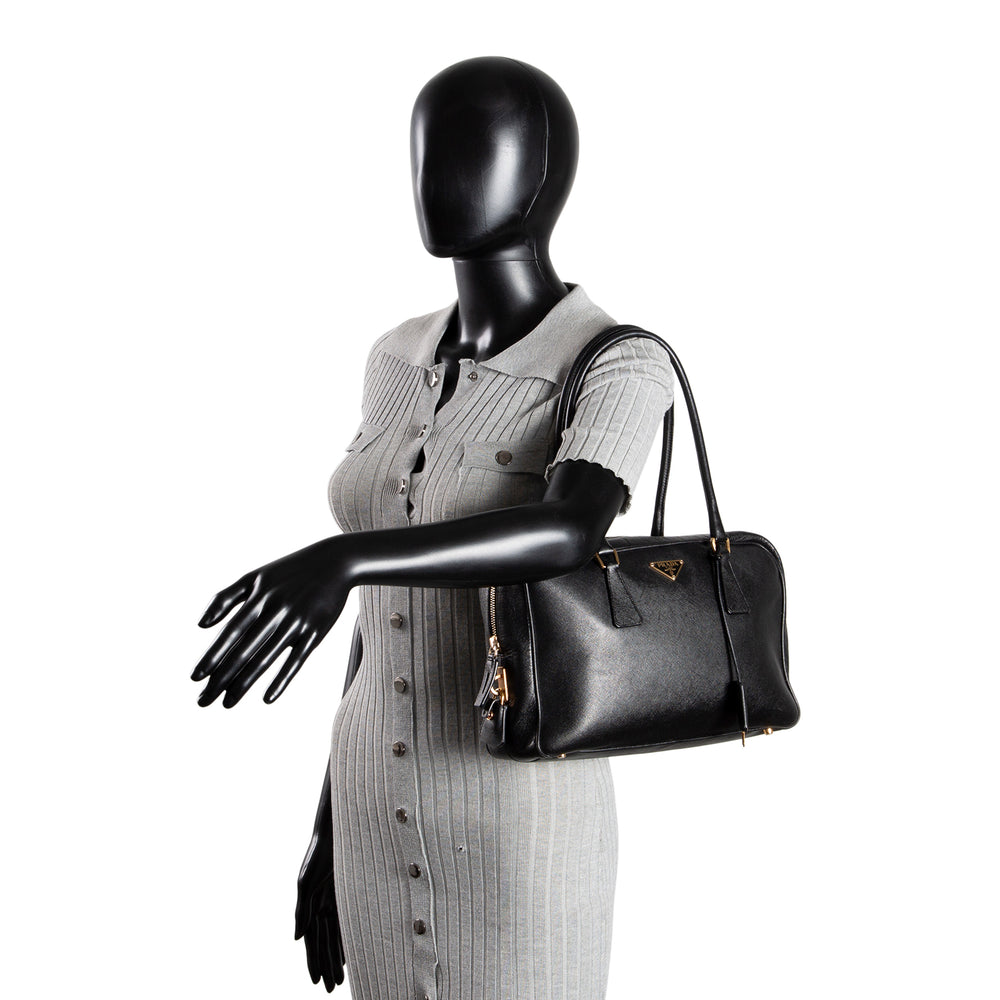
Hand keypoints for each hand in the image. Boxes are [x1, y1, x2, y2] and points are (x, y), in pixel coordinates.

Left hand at [192, 536, 351, 705]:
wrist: (334, 561)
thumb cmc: (289, 571)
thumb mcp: (256, 577)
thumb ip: (226, 598)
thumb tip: (200, 625)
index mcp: (259, 598)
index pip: (230, 633)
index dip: (212, 656)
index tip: (195, 678)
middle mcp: (276, 611)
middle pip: (244, 650)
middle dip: (221, 678)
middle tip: (202, 701)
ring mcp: (296, 623)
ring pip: (265, 658)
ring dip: (244, 683)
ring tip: (227, 703)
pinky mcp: (316, 632)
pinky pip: (296, 661)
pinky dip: (282, 680)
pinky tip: (267, 699)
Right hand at [295, 820, 344, 991]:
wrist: (339, 830)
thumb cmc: (318, 853)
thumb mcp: (306, 882)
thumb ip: (301, 910)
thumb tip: (296, 939)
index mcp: (310, 905)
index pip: (311, 941)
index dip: (313, 961)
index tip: (317, 982)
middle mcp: (322, 905)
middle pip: (324, 943)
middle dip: (327, 966)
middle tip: (332, 989)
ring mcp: (335, 900)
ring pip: (336, 935)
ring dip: (337, 957)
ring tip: (341, 979)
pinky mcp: (348, 892)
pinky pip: (347, 922)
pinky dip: (347, 939)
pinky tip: (351, 955)